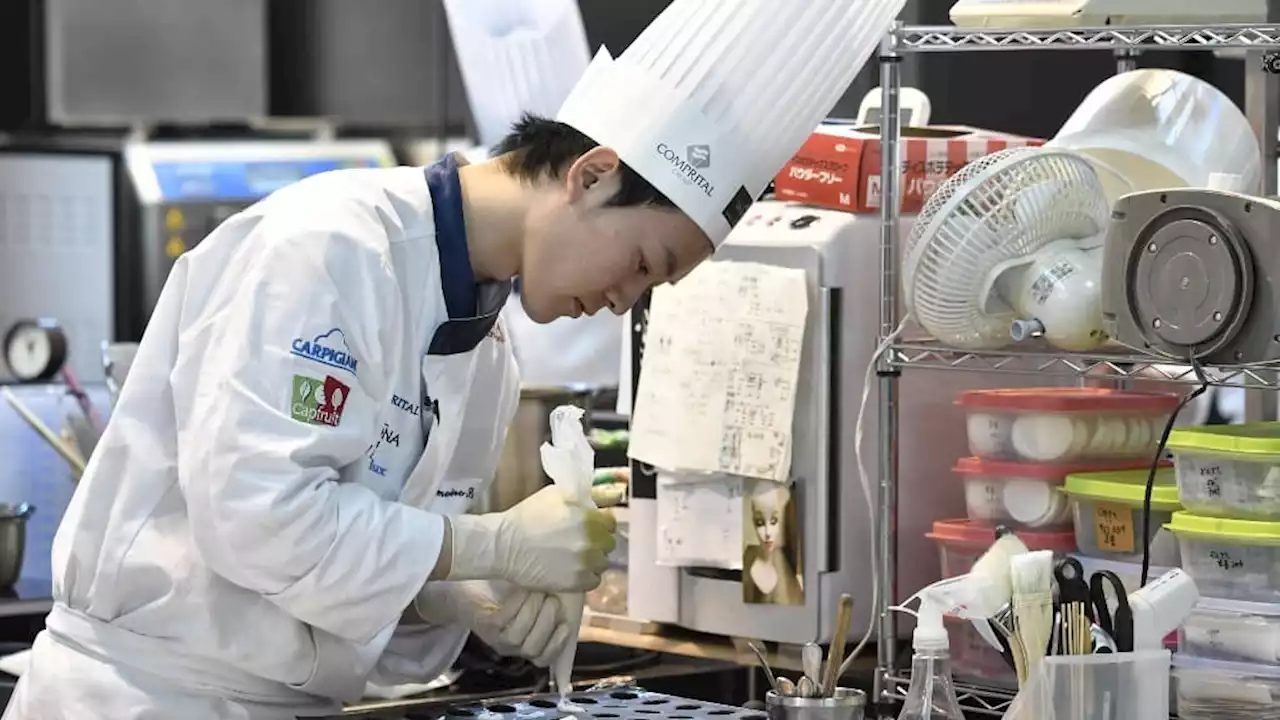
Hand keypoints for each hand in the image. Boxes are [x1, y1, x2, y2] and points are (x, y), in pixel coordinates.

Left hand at [415, 581, 571, 666]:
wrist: (470, 577)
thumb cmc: (507, 585)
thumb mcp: (536, 596)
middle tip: (553, 598)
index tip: (566, 625)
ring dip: (532, 612)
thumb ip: (554, 605)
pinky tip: (522, 589)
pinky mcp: (484, 625)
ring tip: (537, 590)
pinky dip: (517, 605)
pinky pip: (504, 622)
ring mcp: (496, 638)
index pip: (545, 658)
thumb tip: (574, 605)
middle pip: (534, 650)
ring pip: (518, 639)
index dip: (558, 646)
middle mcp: (512, 645)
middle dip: (547, 623)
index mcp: (528, 639)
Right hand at [447, 485, 615, 591]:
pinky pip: (594, 580)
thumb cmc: (528, 516)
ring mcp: (585, 564)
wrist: (504, 546)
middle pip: (609, 543)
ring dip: (593, 559)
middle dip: (598, 540)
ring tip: (574, 556)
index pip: (611, 522)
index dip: (601, 523)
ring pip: (603, 562)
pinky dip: (586, 576)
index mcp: (589, 518)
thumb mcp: (557, 494)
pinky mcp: (577, 583)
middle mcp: (591, 541)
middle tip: (580, 541)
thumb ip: (589, 493)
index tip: (589, 525)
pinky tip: (572, 569)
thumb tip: (616, 493)